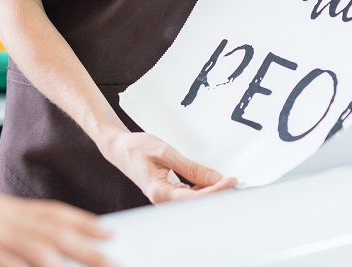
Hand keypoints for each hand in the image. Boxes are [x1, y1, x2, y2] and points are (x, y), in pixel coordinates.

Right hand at [0, 192, 112, 266]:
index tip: (104, 229)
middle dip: (86, 240)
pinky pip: (9, 263)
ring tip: (98, 264)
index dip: (78, 220)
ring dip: (72, 256)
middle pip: (51, 227)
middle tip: (113, 250)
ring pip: (38, 245)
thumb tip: (20, 247)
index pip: (46, 212)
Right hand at [99, 130, 236, 204]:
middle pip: (197, 202)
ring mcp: (165, 198)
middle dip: (217, 193)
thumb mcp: (165, 152)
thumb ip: (190, 167)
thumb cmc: (136, 148)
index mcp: (160, 192)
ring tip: (225, 179)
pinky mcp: (168, 193)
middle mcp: (163, 200)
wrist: (118, 148)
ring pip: (194, 199)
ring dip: (210, 190)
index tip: (230, 181)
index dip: (215, 191)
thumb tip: (213, 178)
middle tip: (233, 181)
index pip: (195, 198)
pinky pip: (188, 194)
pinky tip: (208, 178)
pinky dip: (201, 187)